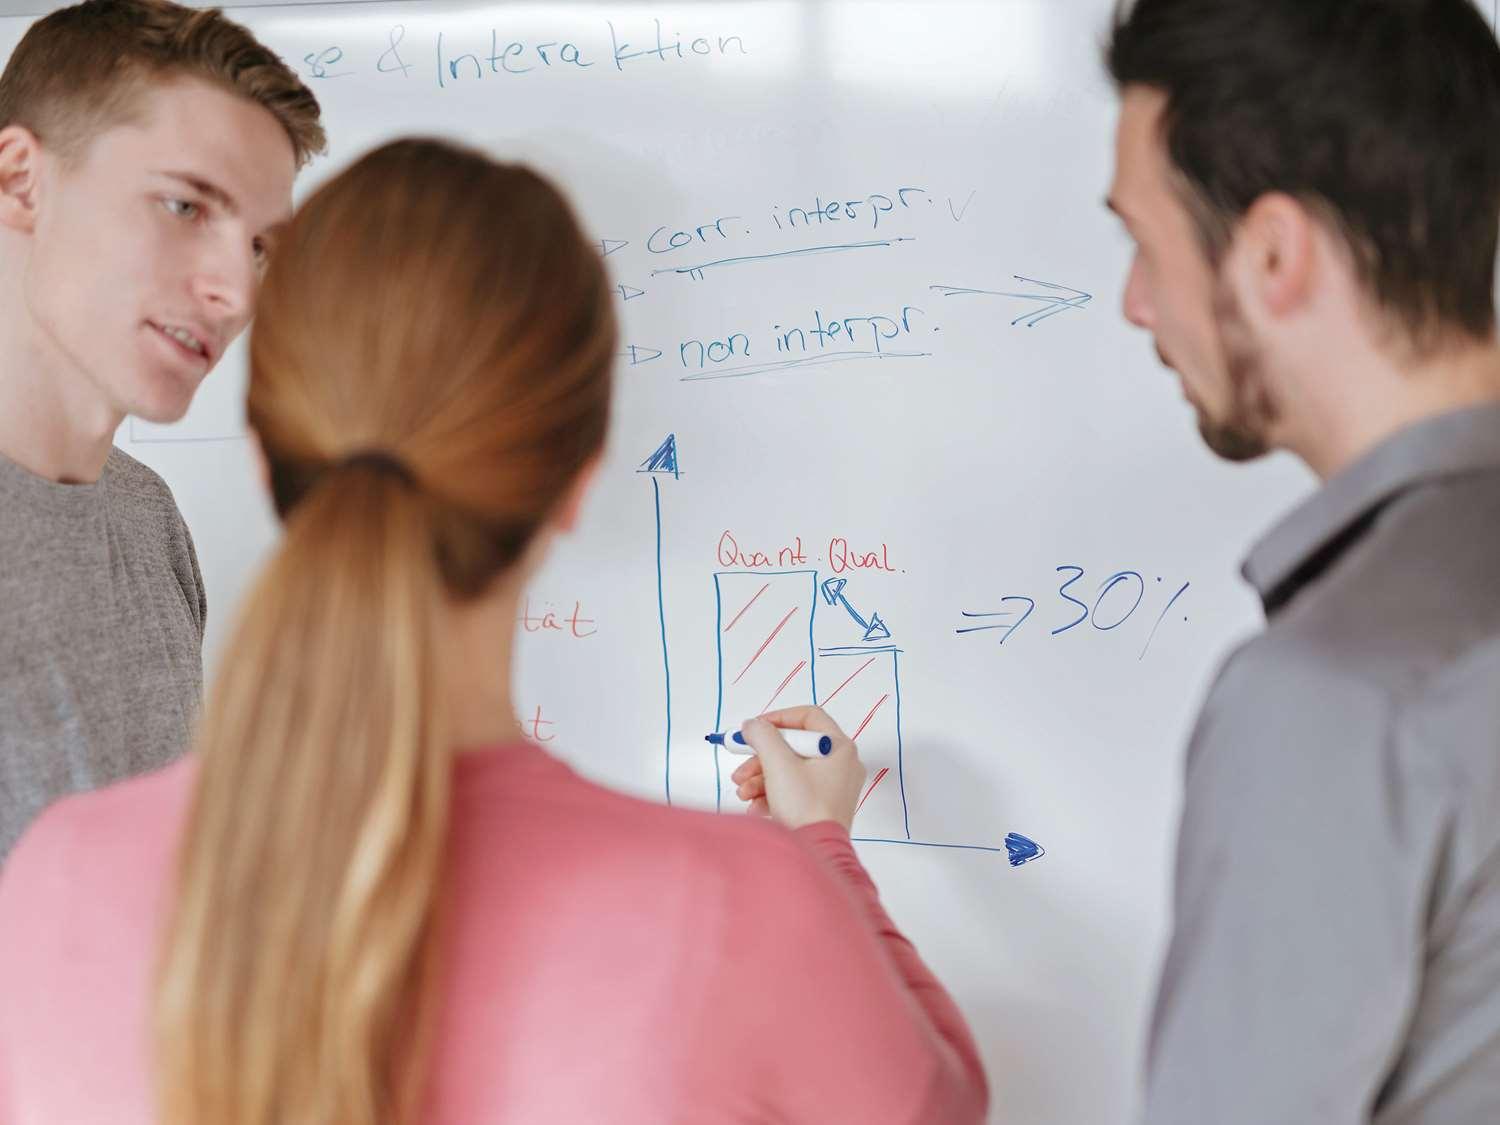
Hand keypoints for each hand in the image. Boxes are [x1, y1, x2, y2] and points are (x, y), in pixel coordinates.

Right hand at [729, 705, 865, 831]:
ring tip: (743, 793)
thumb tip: (752, 725)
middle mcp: (840, 765)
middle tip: (740, 768)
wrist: (817, 854)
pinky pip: (794, 791)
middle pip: (793, 747)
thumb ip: (762, 736)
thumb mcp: (778, 764)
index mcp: (839, 748)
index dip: (777, 718)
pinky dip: (772, 795)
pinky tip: (756, 807)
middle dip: (761, 758)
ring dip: (761, 779)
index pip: (808, 717)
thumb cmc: (806, 808)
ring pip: (790, 771)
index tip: (754, 729)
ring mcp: (832, 788)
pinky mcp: (822, 807)